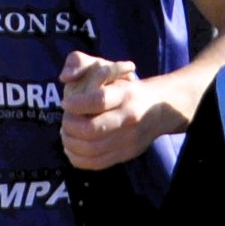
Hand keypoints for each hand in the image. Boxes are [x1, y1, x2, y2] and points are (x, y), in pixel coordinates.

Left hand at [58, 51, 170, 168]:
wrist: (159, 108)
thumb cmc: (124, 85)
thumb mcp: (106, 66)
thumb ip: (80, 63)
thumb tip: (65, 77)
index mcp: (125, 93)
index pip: (99, 100)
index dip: (76, 104)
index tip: (66, 103)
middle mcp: (130, 117)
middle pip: (92, 129)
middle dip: (70, 126)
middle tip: (65, 120)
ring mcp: (129, 139)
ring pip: (92, 149)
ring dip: (71, 143)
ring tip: (67, 133)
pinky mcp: (126, 154)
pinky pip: (97, 163)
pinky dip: (78, 158)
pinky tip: (71, 148)